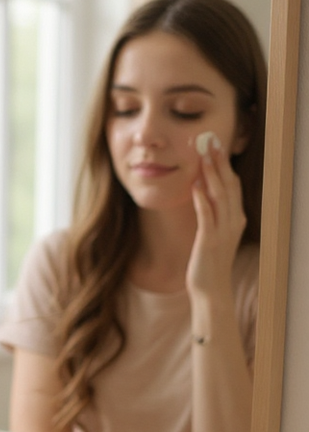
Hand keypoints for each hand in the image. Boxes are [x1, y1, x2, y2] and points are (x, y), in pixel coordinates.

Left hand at [187, 135, 245, 299]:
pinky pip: (206, 215)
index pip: (233, 185)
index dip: (225, 164)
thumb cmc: (210, 262)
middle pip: (229, 185)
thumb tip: (203, 190)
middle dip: (220, 163)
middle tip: (211, 142)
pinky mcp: (209, 241)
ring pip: (220, 197)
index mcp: (236, 219)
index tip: (216, 146)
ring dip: (212, 175)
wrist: (212, 290)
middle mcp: (233, 222)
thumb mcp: (214, 233)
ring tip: (203, 157)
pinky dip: (201, 198)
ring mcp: (223, 231)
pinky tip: (195, 185)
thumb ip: (212, 213)